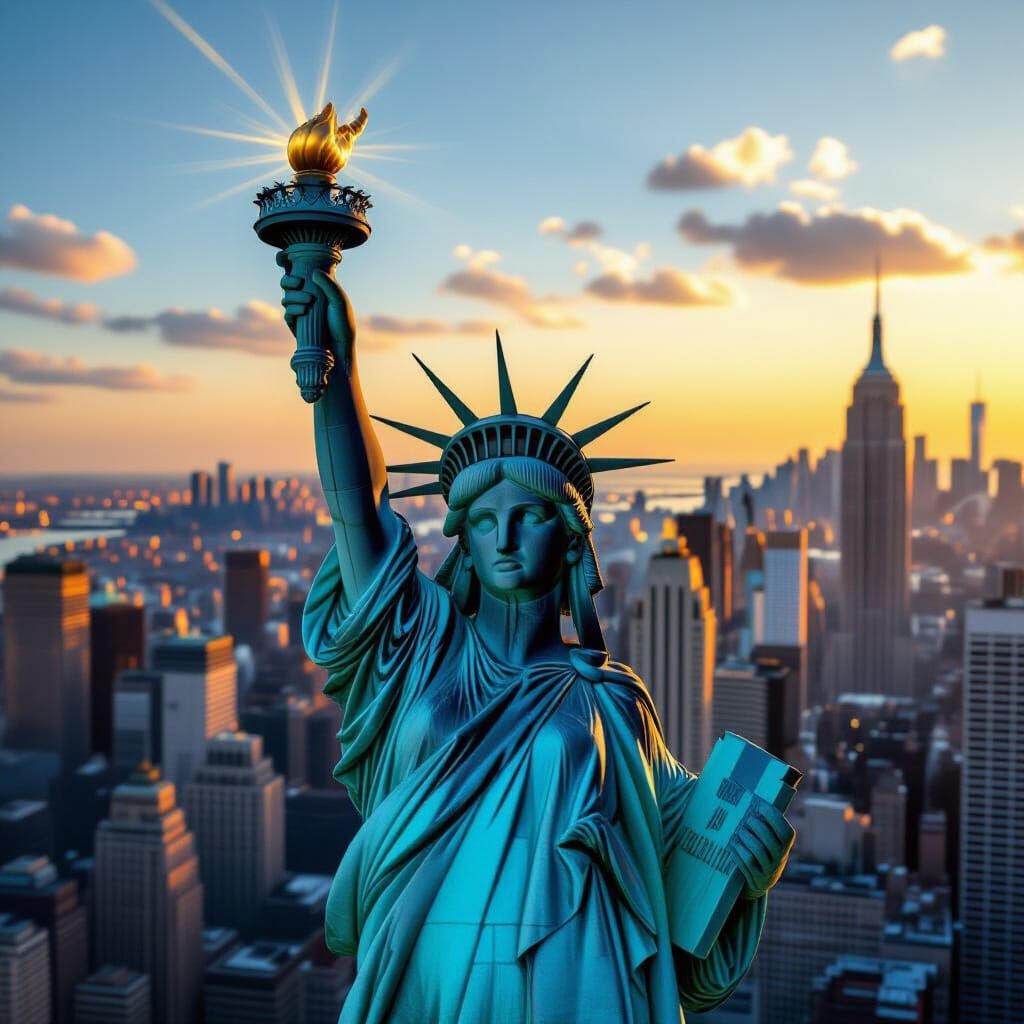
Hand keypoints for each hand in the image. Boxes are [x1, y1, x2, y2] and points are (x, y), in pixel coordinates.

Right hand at [277, 251, 356, 365]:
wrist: (339, 348)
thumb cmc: (343, 323)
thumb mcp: (339, 301)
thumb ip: (329, 285)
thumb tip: (314, 272)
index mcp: (317, 285)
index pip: (299, 269)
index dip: (288, 261)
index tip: (284, 257)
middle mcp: (306, 295)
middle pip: (287, 281)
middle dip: (288, 279)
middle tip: (299, 282)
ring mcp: (299, 309)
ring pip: (286, 296)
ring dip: (294, 296)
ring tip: (309, 302)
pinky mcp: (295, 323)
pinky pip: (287, 313)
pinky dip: (293, 310)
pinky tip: (303, 311)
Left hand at [729, 800, 794, 900]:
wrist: (763, 880)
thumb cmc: (765, 850)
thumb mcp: (772, 839)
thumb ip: (768, 823)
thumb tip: (756, 799)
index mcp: (786, 845)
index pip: (785, 831)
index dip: (773, 817)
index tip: (760, 806)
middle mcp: (780, 858)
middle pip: (769, 839)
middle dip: (756, 826)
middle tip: (747, 819)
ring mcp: (769, 869)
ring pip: (757, 850)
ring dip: (746, 837)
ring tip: (740, 830)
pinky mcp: (757, 877)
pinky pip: (747, 862)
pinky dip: (739, 851)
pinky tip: (734, 845)